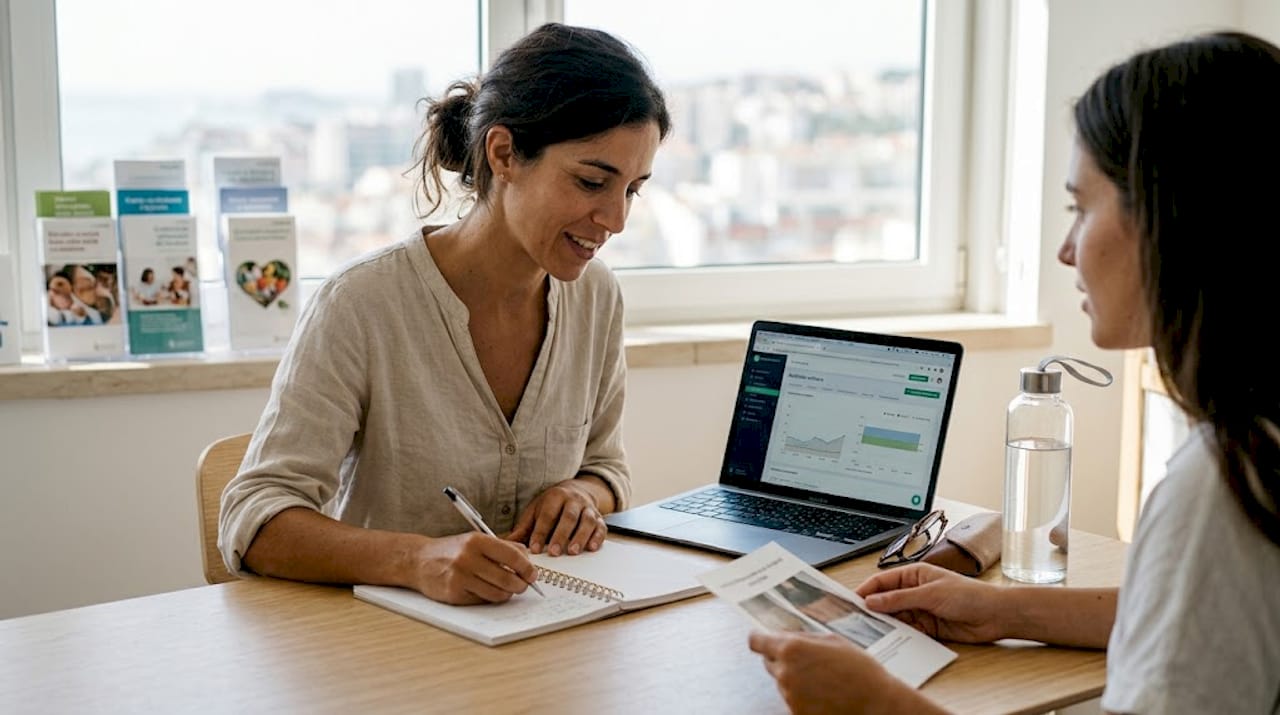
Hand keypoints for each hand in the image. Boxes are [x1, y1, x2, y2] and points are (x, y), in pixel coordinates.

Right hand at [410, 531, 538, 604]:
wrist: (419, 561)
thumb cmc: (452, 550)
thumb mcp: (476, 540)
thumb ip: (503, 547)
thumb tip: (527, 559)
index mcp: (477, 541)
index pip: (512, 556)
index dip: (527, 568)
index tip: (532, 574)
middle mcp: (468, 558)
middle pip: (507, 578)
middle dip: (520, 585)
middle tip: (523, 586)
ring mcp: (460, 577)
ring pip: (497, 593)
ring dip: (506, 594)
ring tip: (506, 589)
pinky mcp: (454, 594)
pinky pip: (482, 600)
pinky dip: (488, 598)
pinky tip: (485, 590)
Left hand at [506, 478, 606, 555]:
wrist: (576, 492)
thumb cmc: (551, 506)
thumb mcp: (535, 512)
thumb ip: (523, 529)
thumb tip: (505, 544)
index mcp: (555, 497)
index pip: (548, 515)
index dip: (541, 532)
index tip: (535, 549)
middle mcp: (574, 501)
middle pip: (569, 517)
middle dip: (561, 535)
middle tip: (555, 553)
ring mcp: (588, 509)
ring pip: (587, 521)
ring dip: (580, 537)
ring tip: (573, 552)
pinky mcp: (599, 518)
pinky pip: (601, 527)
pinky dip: (597, 538)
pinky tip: (591, 548)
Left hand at [748, 631, 941, 714]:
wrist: (876, 704)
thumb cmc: (860, 671)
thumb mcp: (833, 641)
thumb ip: (804, 637)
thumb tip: (786, 635)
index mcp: (792, 649)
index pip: (757, 642)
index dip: (759, 639)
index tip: (760, 638)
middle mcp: (785, 672)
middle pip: (769, 662)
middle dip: (782, 659)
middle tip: (806, 661)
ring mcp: (789, 695)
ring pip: (782, 681)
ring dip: (794, 678)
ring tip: (823, 679)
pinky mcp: (796, 712)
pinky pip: (792, 699)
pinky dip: (802, 695)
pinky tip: (823, 693)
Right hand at [855, 563, 1006, 642]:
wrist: (995, 616)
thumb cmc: (969, 595)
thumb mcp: (930, 594)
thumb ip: (900, 599)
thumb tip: (873, 601)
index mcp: (914, 575)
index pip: (882, 581)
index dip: (867, 590)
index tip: (852, 601)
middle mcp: (914, 592)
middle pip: (886, 601)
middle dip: (873, 610)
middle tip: (857, 620)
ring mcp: (920, 610)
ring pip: (895, 618)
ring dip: (886, 624)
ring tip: (872, 632)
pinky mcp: (927, 628)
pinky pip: (907, 631)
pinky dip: (900, 635)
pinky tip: (892, 639)